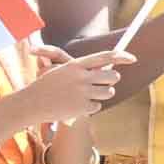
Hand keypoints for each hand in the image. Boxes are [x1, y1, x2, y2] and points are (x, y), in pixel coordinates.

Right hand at [0, 46, 120, 137]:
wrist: (31, 104)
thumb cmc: (48, 86)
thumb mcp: (63, 71)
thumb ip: (83, 69)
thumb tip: (108, 68)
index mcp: (75, 65)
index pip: (104, 57)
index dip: (121, 56)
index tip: (133, 58)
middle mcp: (81, 77)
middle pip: (112, 77)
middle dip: (111, 81)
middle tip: (102, 83)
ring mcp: (82, 93)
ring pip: (109, 92)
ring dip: (101, 94)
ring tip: (85, 95)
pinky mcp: (83, 107)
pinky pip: (97, 106)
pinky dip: (90, 107)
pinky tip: (75, 105)